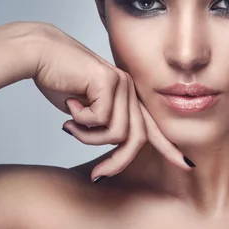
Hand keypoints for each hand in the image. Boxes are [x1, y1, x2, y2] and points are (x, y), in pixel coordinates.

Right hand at [30, 24, 193, 180]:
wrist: (41, 54)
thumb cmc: (60, 81)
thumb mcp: (85, 112)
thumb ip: (103, 126)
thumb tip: (114, 148)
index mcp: (128, 96)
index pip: (152, 126)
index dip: (169, 147)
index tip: (187, 165)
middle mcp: (130, 88)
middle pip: (137, 137)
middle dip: (117, 162)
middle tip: (97, 175)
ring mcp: (123, 82)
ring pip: (117, 133)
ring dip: (88, 137)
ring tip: (71, 122)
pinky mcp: (110, 80)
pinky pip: (100, 119)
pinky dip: (80, 120)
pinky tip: (69, 103)